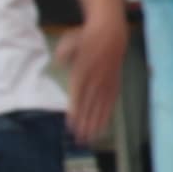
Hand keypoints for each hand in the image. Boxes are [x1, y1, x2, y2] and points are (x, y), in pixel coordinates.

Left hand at [63, 11, 127, 147]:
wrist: (111, 32)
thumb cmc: (86, 37)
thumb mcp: (70, 40)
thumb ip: (63, 53)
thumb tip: (58, 63)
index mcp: (83, 70)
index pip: (77, 95)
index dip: (74, 111)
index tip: (70, 125)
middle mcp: (96, 79)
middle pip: (89, 105)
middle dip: (84, 124)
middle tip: (79, 139)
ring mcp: (106, 82)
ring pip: (100, 107)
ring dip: (95, 123)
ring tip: (90, 138)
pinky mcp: (114, 83)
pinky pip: (111, 102)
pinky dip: (107, 115)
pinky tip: (103, 126)